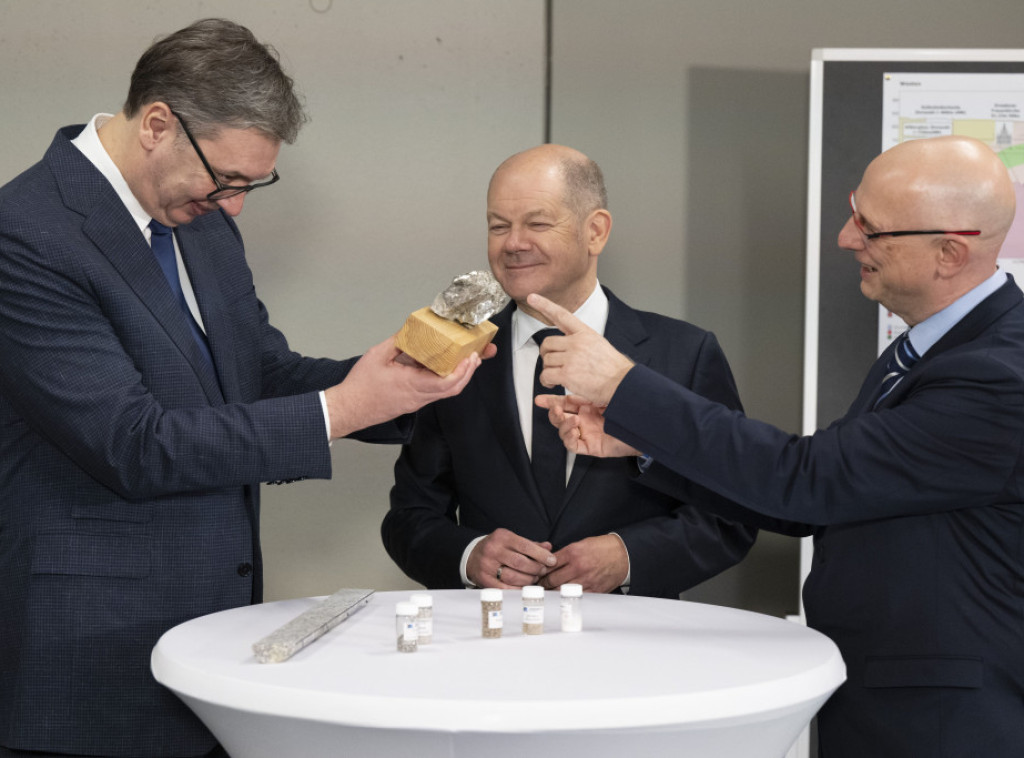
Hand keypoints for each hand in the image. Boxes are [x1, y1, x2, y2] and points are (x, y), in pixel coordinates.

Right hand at [325, 336, 491, 438]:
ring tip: (465, 360)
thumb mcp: (377, 355)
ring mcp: (416, 402)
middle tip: (475, 357)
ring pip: (445, 393)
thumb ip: (398, 342)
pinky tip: (443, 368)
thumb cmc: (360, 385)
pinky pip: (435, 394)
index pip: (446, 383)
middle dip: (468, 373)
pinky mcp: (412, 404)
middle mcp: (418, 397)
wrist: (349, 409)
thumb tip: (413, 330)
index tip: (471, 358)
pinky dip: (445, 381)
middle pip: (452, 389)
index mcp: (411, 384)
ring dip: (458, 377)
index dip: (463, 371)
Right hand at [467, 528, 556, 588]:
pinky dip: (517, 590)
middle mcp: (493, 550)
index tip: (552, 561)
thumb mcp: (512, 541)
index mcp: (502, 537)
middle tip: (543, 571)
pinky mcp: (484, 579)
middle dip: (536, 569)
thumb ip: (530, 544)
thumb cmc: (497, 548)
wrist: (472, 556)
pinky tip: (524, 588)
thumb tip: (548, 547)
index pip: (525, 546)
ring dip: (528, 580)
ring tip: (534, 579)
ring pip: (513, 577)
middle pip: (520, 562)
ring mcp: (487, 565)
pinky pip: (504, 588)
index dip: (541, 555)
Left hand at [526, 293, 633, 405]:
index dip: (545, 305)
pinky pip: (546, 374)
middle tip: (552, 364)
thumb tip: (570, 345)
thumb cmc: (614, 369)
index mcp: (585, 333)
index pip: (562, 315)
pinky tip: (553, 384)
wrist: (623, 384)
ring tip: (556, 377)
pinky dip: (546, 381)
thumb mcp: (600, 345)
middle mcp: (577, 342)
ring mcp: (572, 357)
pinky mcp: (567, 374)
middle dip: (546, 355)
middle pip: (547, 343)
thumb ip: (583, 342)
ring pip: (546, 360)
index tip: (532, 298)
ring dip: (548, 370)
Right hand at [535, 394, 640, 457]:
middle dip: (553, 413)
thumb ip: (589, 392)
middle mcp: (585, 420)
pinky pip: (572, 445)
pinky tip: (574, 429)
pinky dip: (569, 437)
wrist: (643, 427)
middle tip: (554, 408)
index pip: (564, 404)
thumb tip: (574, 379)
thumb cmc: (628, 411)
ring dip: (562, 424)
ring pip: (563, 431)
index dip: (551, 402)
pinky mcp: (590, 446)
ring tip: (569, 418)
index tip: (540, 399)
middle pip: (560, 418)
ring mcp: (587, 433)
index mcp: (588, 408)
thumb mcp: (605, 396)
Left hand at [538, 534, 628, 593]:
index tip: (536, 573)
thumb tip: (548, 563)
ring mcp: (586, 579)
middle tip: (537, 585)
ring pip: (561, 590)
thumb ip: (565, 554)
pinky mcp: (593, 590)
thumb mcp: (581, 544)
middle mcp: (578, 566)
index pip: (549, 564)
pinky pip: (574, 597)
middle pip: (552, 579)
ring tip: (547, 592)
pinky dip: (567, 597)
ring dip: (552, 591)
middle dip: (543, 583)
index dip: (540, 569)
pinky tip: (562, 596)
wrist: (623, 555)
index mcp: (573, 552)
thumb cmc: (601, 548)